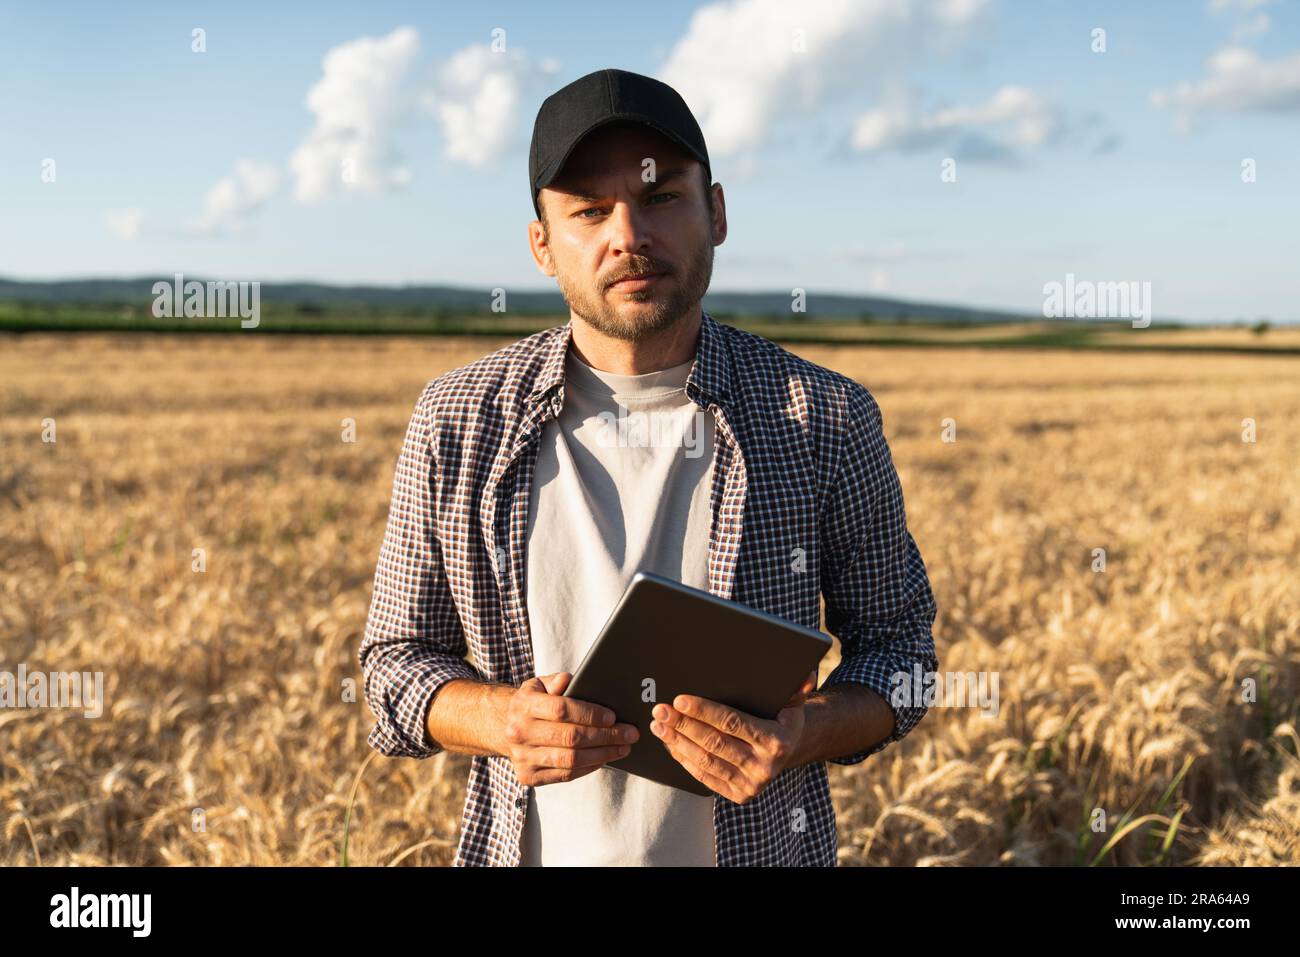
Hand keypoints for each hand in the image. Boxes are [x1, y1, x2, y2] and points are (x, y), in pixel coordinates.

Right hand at [503, 671, 640, 786]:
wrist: (504, 728)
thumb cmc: (533, 703)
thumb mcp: (539, 684)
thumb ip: (556, 681)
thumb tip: (570, 679)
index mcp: (523, 705)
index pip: (561, 709)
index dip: (590, 714)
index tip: (613, 717)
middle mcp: (519, 732)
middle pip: (570, 737)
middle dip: (606, 736)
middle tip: (630, 734)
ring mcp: (523, 757)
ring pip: (570, 760)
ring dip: (602, 754)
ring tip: (623, 748)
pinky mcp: (528, 776)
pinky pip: (565, 775)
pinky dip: (589, 767)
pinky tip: (604, 758)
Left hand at [649, 669, 816, 803]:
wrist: (789, 750)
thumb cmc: (782, 717)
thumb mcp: (793, 701)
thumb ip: (797, 687)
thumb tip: (806, 673)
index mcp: (777, 740)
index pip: (732, 723)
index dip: (704, 711)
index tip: (679, 700)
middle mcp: (764, 766)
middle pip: (714, 742)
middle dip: (683, 725)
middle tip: (660, 710)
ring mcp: (751, 784)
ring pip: (705, 761)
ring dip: (677, 742)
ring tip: (659, 725)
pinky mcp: (739, 795)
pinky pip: (705, 776)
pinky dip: (684, 759)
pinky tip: (670, 743)